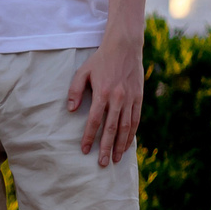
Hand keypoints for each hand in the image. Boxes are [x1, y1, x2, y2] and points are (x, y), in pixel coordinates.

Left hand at [68, 37, 144, 164]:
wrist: (125, 47)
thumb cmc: (100, 60)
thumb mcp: (82, 71)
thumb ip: (75, 91)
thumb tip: (71, 109)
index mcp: (103, 93)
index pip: (95, 120)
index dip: (89, 136)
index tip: (85, 150)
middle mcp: (118, 98)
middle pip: (112, 128)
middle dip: (106, 147)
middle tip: (102, 163)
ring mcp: (131, 99)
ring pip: (126, 127)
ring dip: (121, 145)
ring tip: (116, 159)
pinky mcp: (139, 98)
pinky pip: (136, 120)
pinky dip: (132, 134)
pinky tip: (128, 144)